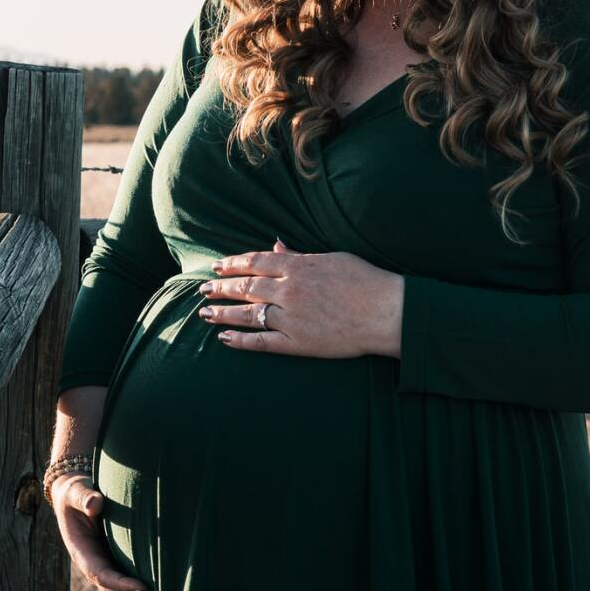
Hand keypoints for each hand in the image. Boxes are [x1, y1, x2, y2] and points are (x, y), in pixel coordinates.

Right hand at [51, 471, 159, 590]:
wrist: (74, 495)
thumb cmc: (76, 493)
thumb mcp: (77, 492)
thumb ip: (84, 497)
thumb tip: (95, 505)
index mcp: (82, 552)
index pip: (102, 573)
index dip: (121, 582)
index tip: (143, 587)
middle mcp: (93, 565)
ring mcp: (105, 566)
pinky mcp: (115, 563)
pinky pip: (128, 586)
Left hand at [197, 238, 403, 357]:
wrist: (386, 312)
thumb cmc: (365, 281)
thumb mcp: (332, 258)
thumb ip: (299, 256)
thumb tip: (275, 248)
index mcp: (298, 267)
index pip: (254, 263)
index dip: (232, 264)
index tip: (216, 265)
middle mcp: (289, 291)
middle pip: (245, 288)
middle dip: (221, 288)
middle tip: (203, 289)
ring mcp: (291, 318)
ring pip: (248, 315)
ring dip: (223, 313)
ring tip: (205, 313)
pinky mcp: (298, 343)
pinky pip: (262, 342)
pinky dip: (241, 341)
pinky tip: (225, 339)